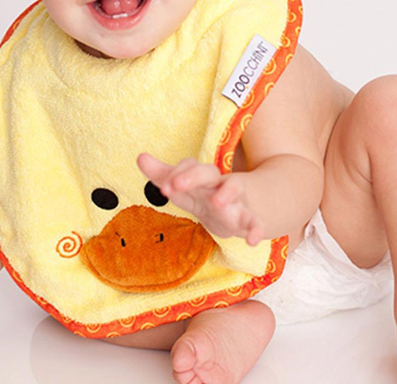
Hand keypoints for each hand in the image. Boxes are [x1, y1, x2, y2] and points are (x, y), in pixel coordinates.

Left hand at [137, 153, 264, 245]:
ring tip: (217, 202)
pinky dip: (256, 229)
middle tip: (174, 185)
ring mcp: (235, 200)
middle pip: (208, 172)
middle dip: (192, 176)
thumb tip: (140, 157)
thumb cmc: (205, 195)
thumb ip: (162, 174)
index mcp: (200, 176)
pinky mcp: (248, 218)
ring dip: (227, 194)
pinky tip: (252, 241)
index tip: (163, 186)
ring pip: (234, 189)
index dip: (175, 174)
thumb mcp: (184, 187)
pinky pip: (255, 222)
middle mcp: (217, 183)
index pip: (188, 167)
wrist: (243, 206)